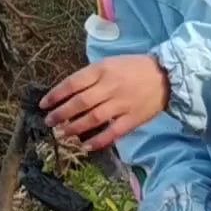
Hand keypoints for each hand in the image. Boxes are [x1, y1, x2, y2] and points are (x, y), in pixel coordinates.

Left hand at [40, 54, 169, 150]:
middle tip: (48, 122)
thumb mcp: (109, 63)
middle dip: (60, 114)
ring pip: (93, 118)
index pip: (73, 83)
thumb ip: (90, 77)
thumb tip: (67, 93)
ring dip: (74, 128)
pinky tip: (85, 146)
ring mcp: (122, 104)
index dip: (56, 95)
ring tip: (62, 134)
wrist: (166, 75)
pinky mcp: (133, 119)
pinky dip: (98, 141)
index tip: (43, 104)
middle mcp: (110, 87)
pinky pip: (113, 133)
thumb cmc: (133, 68)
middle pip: (80, 102)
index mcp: (102, 70)